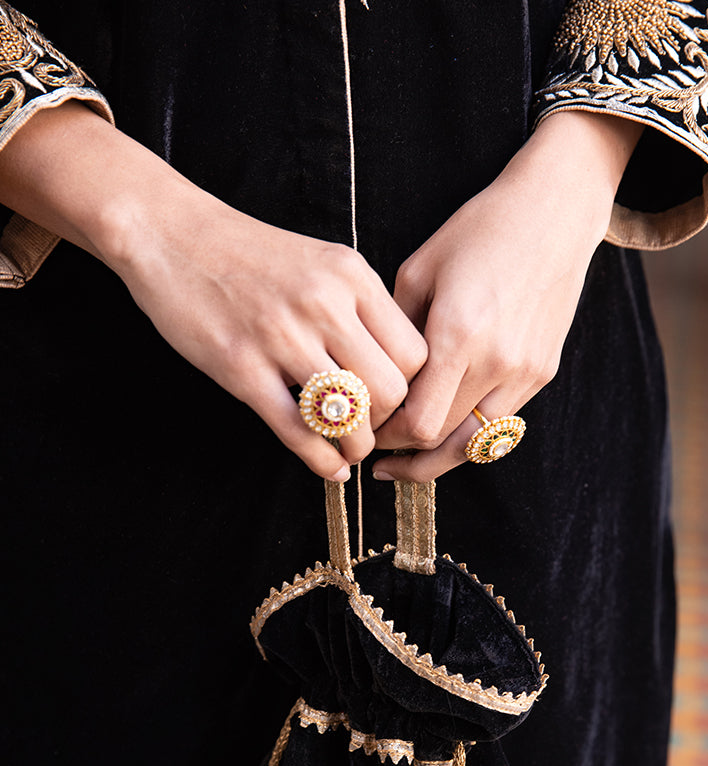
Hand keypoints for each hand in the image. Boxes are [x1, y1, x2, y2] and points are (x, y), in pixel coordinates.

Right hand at [0, 102, 426, 479]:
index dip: (411, 388)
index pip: (414, 352)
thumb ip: (358, 309)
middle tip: (372, 428)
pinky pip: (298, 431)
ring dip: (356, 447)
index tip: (393, 401)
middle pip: (391, 390)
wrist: (170, 233)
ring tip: (348, 450)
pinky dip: (320, 461)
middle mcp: (324, 304)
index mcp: (351, 276)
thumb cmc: (248, 255)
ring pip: (350, 417)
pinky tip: (326, 467)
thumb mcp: (319, 263)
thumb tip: (394, 371)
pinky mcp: (241, 366)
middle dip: (387, 422)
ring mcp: (281, 337)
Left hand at [372, 112, 640, 480]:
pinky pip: (498, 425)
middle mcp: (498, 361)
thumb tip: (370, 383)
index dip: (386, 437)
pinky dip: (466, 434)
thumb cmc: (477, 232)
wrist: (553, 214)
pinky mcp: (542, 373)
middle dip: (403, 452)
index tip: (365, 430)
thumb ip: (393, 335)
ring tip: (406, 461)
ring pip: (473, 445)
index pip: (418, 422)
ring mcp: (525, 372)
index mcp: (459, 335)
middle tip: (374, 451)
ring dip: (436, 457)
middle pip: (442, 440)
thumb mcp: (417, 273)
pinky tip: (443, 428)